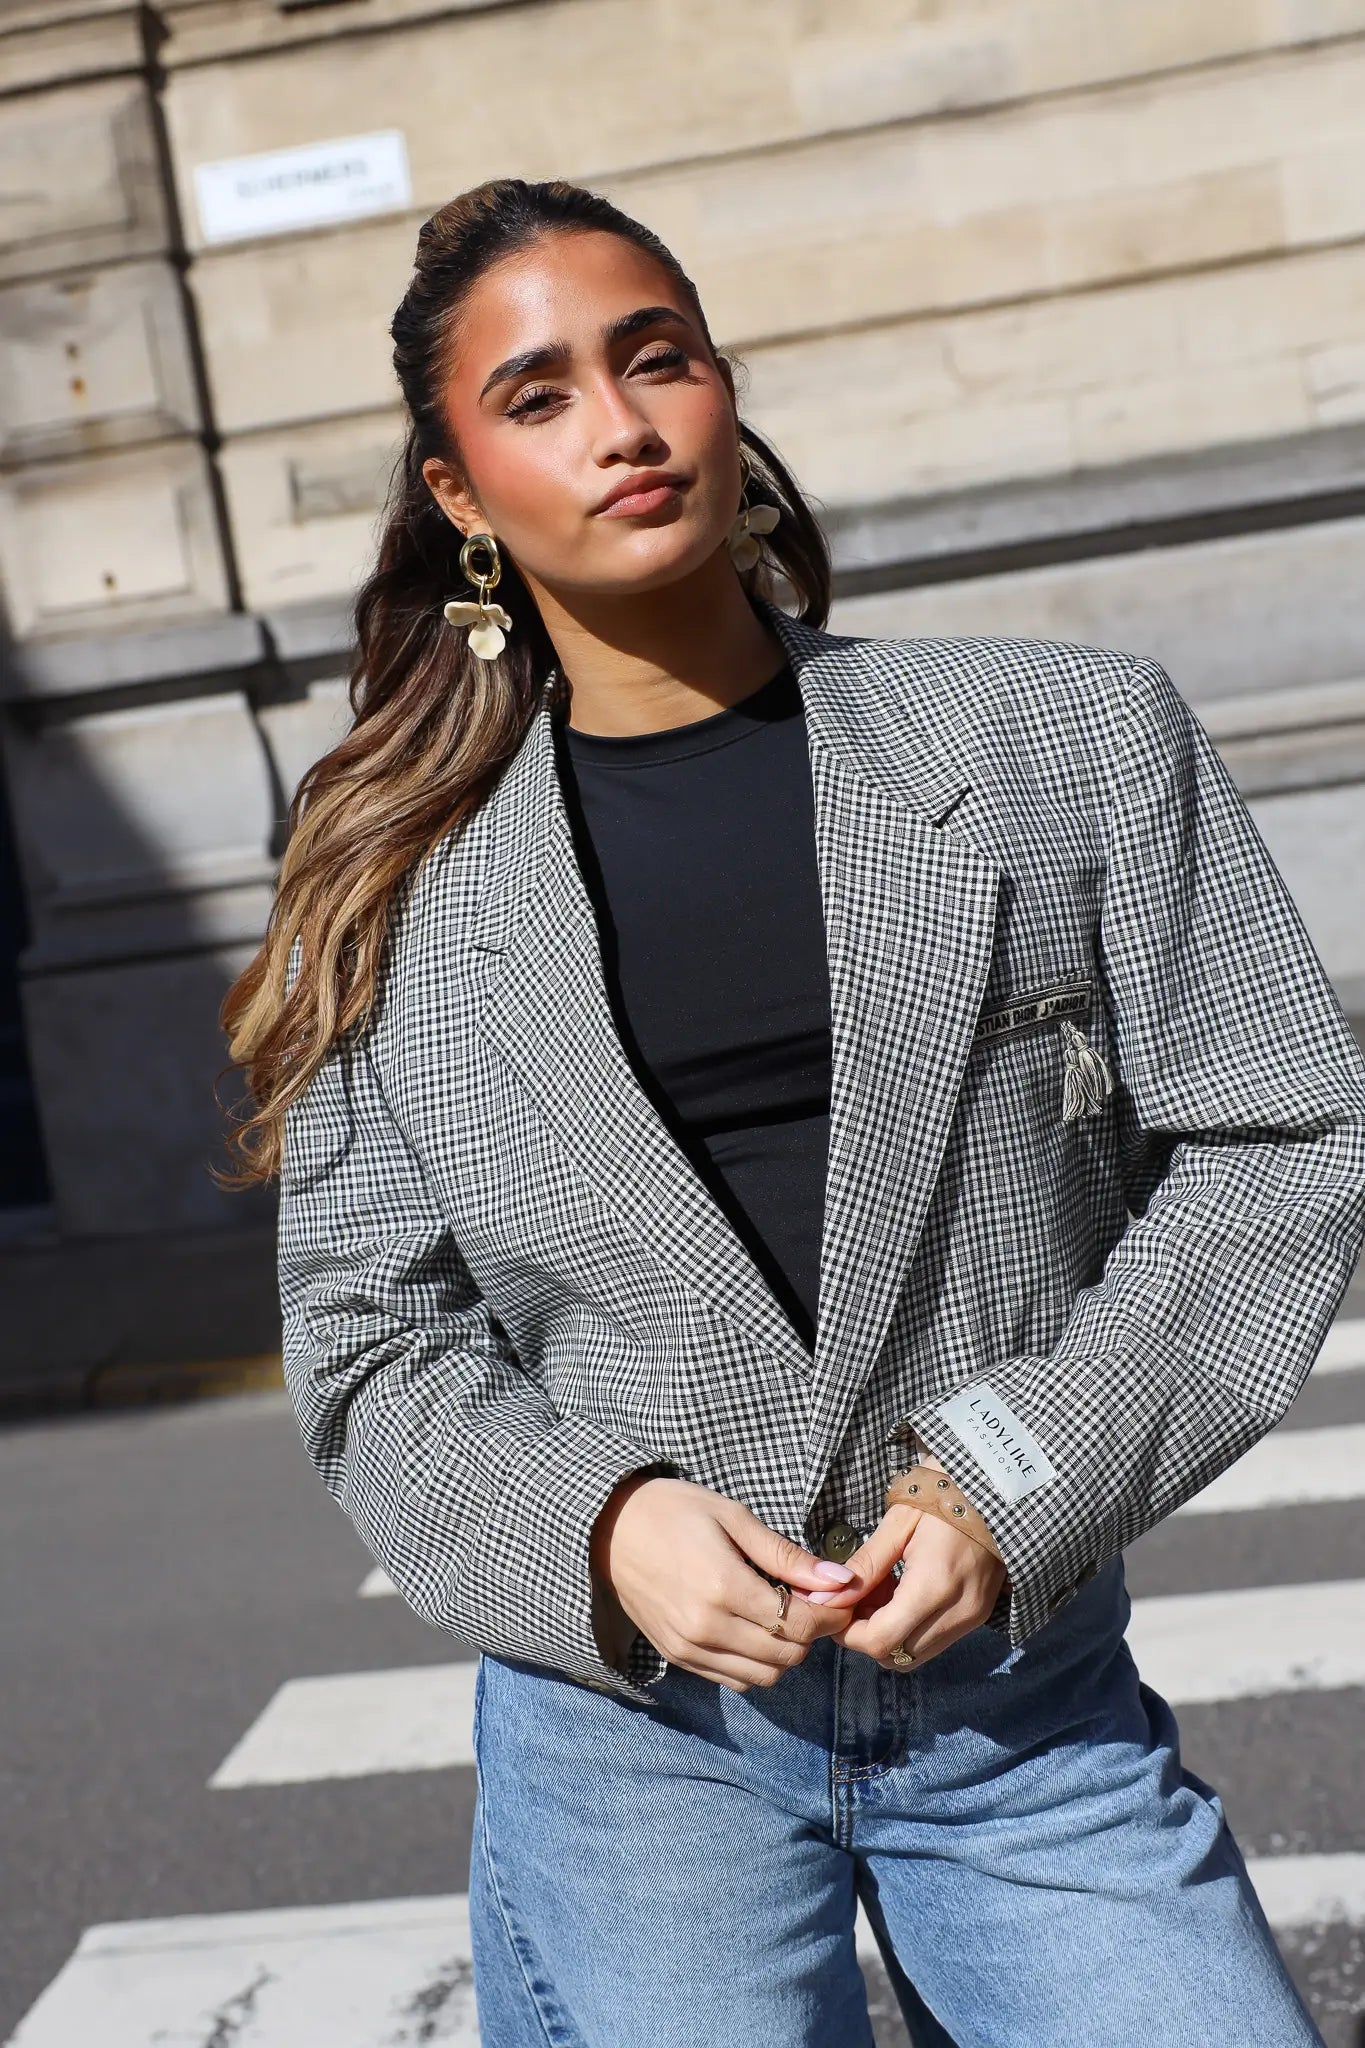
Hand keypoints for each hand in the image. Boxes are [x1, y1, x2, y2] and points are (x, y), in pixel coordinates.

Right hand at [589, 1473, 860, 1691]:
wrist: (609, 1529)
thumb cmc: (674, 1511)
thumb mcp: (733, 1517)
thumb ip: (786, 1555)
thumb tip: (840, 1581)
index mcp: (724, 1588)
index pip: (798, 1623)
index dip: (831, 1615)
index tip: (841, 1597)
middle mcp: (707, 1628)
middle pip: (787, 1656)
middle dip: (811, 1632)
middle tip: (813, 1601)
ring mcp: (690, 1648)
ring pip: (764, 1677)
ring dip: (785, 1652)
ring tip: (782, 1615)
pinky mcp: (679, 1658)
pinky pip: (734, 1680)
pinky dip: (756, 1664)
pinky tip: (754, 1630)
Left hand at [795, 1458, 1007, 1671]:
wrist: (997, 1483)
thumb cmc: (942, 1492)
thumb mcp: (898, 1522)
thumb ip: (865, 1565)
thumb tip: (829, 1598)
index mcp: (934, 1586)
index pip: (881, 1641)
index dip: (849, 1633)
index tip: (836, 1606)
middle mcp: (958, 1612)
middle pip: (897, 1657)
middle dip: (867, 1635)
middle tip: (856, 1597)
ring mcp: (973, 1617)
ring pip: (916, 1654)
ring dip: (890, 1634)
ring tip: (881, 1591)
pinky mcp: (980, 1614)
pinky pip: (936, 1640)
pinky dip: (912, 1628)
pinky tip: (904, 1592)